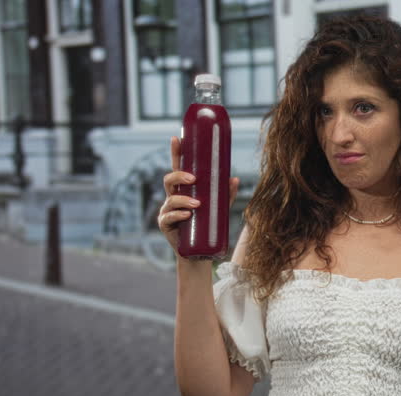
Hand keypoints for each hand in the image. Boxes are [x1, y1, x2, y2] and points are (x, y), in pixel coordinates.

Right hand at [158, 136, 240, 254]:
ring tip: (197, 204)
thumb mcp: (218, 208)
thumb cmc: (207, 227)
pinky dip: (178, 215)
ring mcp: (167, 211)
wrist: (199, 253)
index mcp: (183, 189)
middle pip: (170, 179)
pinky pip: (169, 217)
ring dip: (182, 200)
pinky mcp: (166, 225)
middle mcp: (172, 197)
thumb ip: (226, 195)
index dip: (176, 153)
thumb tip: (235, 178)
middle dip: (180, 176)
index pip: (178, 167)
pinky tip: (187, 215)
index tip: (177, 138)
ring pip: (170, 199)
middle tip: (193, 179)